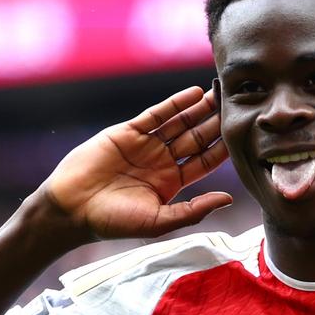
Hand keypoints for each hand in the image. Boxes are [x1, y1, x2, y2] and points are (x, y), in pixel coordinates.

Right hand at [42, 86, 231, 239]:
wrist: (71, 208)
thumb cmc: (113, 221)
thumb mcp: (158, 222)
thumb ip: (193, 210)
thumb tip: (228, 198)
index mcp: (172, 183)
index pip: (205, 161)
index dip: (224, 147)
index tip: (243, 135)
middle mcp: (162, 161)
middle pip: (197, 137)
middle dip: (216, 122)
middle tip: (238, 105)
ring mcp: (146, 145)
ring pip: (179, 123)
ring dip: (200, 109)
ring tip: (220, 93)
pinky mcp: (127, 132)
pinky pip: (156, 115)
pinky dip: (174, 104)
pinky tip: (194, 94)